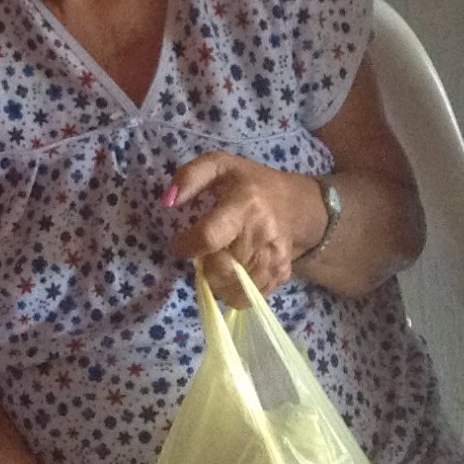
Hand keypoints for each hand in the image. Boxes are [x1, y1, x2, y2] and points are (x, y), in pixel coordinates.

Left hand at [164, 153, 326, 298]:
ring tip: (219, 257)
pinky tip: (233, 270)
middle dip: (202, 262)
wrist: (296, 203)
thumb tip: (167, 202)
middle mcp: (262, 235)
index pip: (209, 237)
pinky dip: (231, 289)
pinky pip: (244, 298)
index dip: (187, 245)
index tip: (178, 242)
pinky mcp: (280, 276)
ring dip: (215, 279)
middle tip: (204, 248)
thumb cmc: (250, 183)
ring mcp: (274, 259)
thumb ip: (190, 177)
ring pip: (229, 289)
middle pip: (218, 269)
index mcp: (245, 204)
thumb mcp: (219, 164)